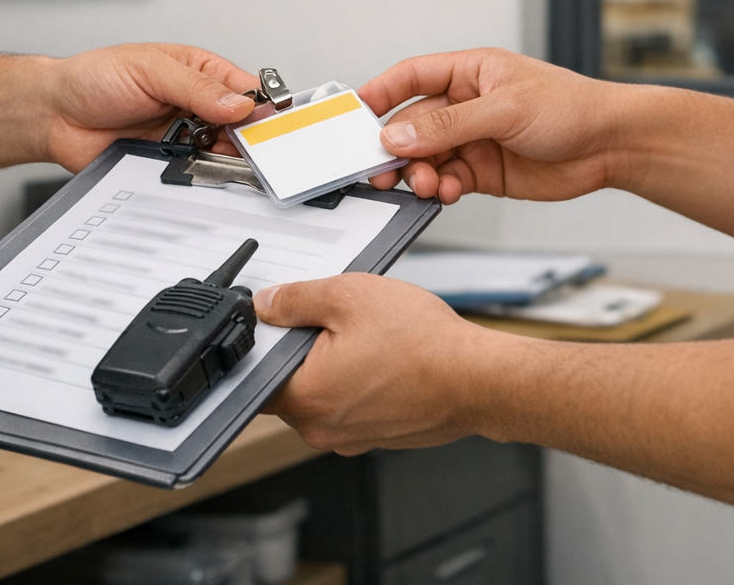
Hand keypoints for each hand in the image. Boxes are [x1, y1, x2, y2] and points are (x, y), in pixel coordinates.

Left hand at [37, 44, 260, 170]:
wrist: (54, 115)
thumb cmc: (94, 78)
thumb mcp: (150, 70)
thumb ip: (197, 87)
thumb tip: (238, 103)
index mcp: (199, 72)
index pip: (245, 88)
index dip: (262, 105)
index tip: (270, 121)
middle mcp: (196, 104)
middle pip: (240, 126)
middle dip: (248, 137)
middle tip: (250, 147)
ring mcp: (184, 135)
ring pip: (222, 152)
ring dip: (224, 157)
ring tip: (219, 155)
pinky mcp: (167, 162)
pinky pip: (194, 172)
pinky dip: (199, 175)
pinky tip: (196, 169)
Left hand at [255, 274, 496, 453]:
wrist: (479, 380)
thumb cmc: (424, 344)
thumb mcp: (350, 295)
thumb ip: (297, 298)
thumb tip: (267, 304)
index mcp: (305, 396)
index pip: (254, 373)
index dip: (264, 340)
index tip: (280, 319)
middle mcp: (322, 427)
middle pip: (288, 382)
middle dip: (303, 348)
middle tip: (335, 319)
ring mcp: (350, 437)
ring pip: (323, 393)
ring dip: (334, 364)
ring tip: (369, 336)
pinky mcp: (376, 436)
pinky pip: (352, 404)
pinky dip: (360, 381)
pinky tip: (385, 357)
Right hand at [358, 48, 626, 203]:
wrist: (611, 145)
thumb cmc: (571, 107)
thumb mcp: (504, 110)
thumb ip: (446, 125)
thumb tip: (397, 136)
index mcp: (470, 72)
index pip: (410, 76)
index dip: (379, 93)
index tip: (353, 115)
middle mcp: (467, 104)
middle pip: (412, 124)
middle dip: (397, 147)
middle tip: (381, 169)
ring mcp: (474, 138)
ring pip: (427, 156)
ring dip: (419, 172)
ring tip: (425, 183)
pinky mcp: (484, 170)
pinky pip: (447, 179)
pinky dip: (441, 188)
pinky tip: (447, 192)